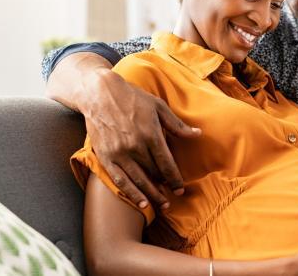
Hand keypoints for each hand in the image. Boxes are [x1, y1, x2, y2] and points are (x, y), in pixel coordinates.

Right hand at [82, 68, 200, 208]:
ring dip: (151, 195)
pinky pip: (119, 180)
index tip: (181, 189)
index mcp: (151, 134)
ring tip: (161, 204)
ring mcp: (119, 153)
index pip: (167, 163)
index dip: (175, 178)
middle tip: (172, 198)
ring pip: (138, 180)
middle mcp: (135, 146)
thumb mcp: (159, 107)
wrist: (100, 93)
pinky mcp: (105, 156)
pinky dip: (130, 193)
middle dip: (164, 187)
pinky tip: (140, 202)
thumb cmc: (133, 98)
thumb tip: (197, 135)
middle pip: (153, 174)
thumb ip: (177, 125)